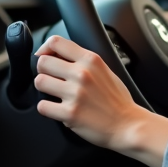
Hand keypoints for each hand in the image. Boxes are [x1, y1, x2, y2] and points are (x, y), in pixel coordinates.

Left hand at [34, 34, 167, 166]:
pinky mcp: (70, 113)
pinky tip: (58, 109)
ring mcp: (75, 94)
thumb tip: (57, 55)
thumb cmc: (117, 100)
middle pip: (42, 62)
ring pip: (39, 82)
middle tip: (53, 80)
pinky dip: (47, 109)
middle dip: (45, 71)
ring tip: (56, 95)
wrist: (128, 124)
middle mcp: (82, 74)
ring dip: (44, 89)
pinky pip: (42, 106)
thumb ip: (83, 61)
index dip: (45, 49)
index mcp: (91, 60)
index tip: (45, 57)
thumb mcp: (105, 70)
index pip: (56, 42)